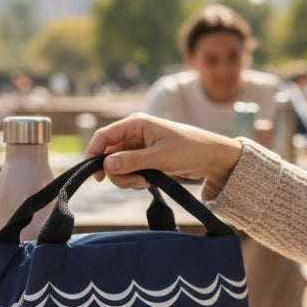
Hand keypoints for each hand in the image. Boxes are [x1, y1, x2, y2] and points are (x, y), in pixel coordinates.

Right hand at [85, 113, 242, 195]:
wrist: (212, 158)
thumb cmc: (190, 150)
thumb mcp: (161, 157)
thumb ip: (132, 161)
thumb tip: (106, 165)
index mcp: (136, 123)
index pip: (103, 136)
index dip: (94, 154)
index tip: (96, 175)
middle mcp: (134, 133)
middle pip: (108, 154)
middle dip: (117, 172)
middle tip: (136, 182)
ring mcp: (139, 147)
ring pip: (117, 166)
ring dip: (127, 178)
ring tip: (146, 183)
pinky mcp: (145, 159)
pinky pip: (129, 171)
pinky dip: (134, 179)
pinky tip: (149, 182)